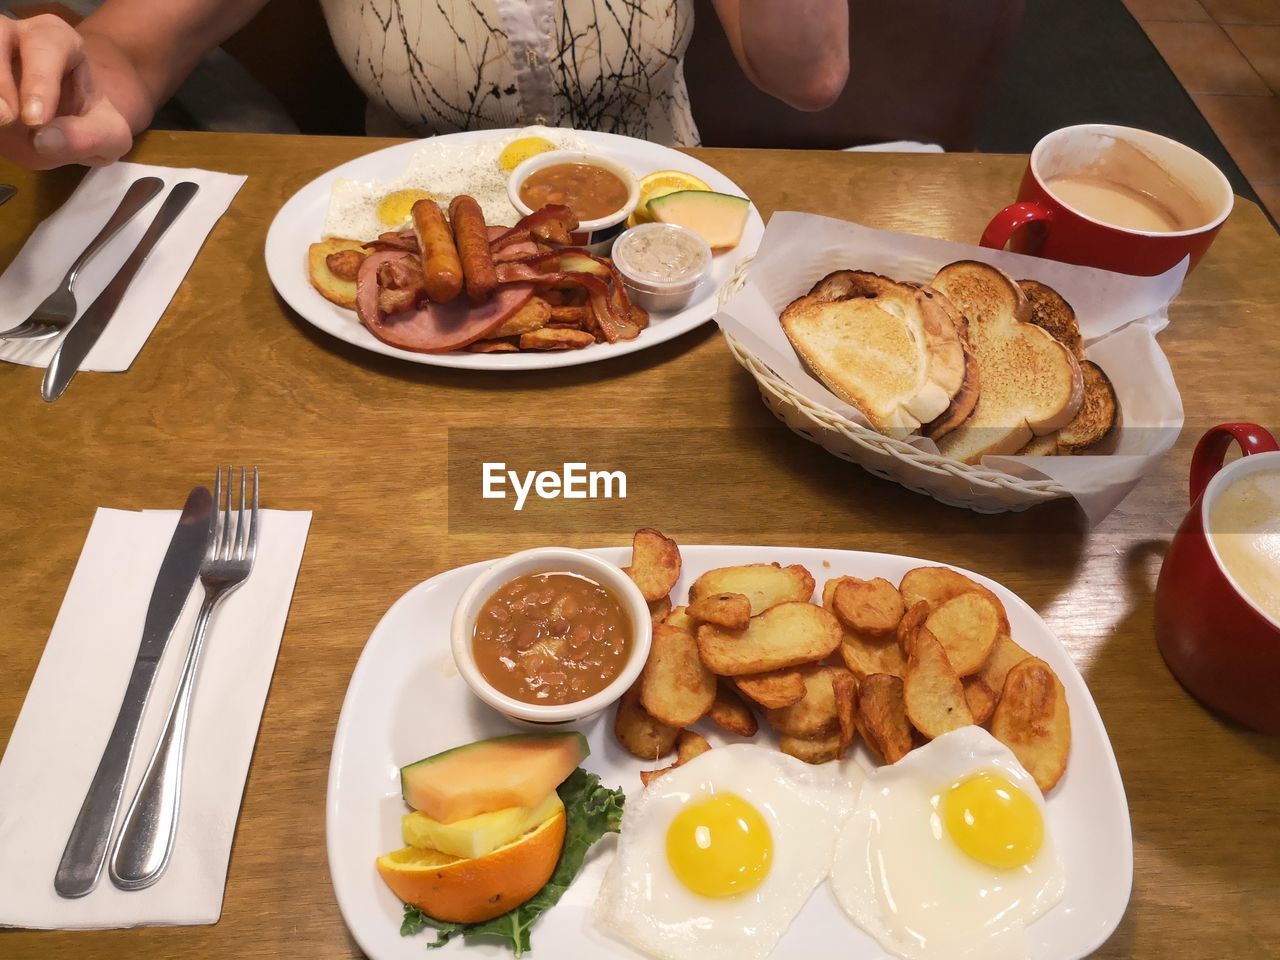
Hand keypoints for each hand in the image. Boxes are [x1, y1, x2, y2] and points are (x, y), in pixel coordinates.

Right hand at [0, 14, 133, 168]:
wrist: (66, 130)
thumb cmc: (89, 124)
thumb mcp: (109, 136)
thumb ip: (88, 138)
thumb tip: (44, 140)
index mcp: (59, 42)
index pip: (48, 46)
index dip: (39, 80)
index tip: (35, 120)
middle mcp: (19, 36)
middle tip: (6, 119)